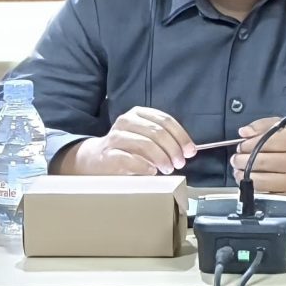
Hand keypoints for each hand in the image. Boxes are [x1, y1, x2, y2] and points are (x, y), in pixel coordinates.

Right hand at [52, 105, 192, 175]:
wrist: (95, 159)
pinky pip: (129, 159)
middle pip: (157, 132)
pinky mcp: (108, 154)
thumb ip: (165, 139)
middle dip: (173, 149)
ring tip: (168, 169)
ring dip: (162, 159)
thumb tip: (188, 150)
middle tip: (179, 163)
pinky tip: (152, 172)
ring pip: (145, 144)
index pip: (166, 120)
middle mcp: (126, 121)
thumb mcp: (145, 137)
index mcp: (138, 113)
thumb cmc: (127, 149)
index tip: (190, 151)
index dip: (181, 136)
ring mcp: (115, 137)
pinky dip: (144, 166)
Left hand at [233, 121, 285, 200]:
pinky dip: (251, 187)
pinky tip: (247, 180)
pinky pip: (263, 192)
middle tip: (235, 159)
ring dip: (242, 175)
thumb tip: (244, 132)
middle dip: (241, 160)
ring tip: (238, 170)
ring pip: (260, 179)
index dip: (247, 144)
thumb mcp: (282, 130)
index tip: (241, 145)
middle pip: (260, 161)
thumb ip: (262, 126)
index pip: (265, 141)